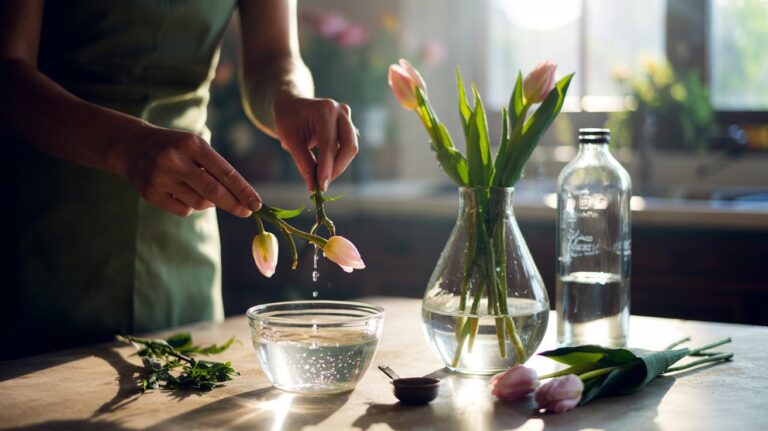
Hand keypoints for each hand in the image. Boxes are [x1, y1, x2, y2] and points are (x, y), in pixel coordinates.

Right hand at [115, 126, 261, 217]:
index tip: (257, 204)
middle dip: (234, 204)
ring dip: (208, 202)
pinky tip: (181, 193)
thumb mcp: (195, 147)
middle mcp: (175, 160)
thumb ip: (215, 169)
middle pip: (214, 191)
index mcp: (192, 144)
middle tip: (246, 212)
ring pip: (199, 203)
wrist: (132, 147)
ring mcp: (161, 178)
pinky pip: (183, 211)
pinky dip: (190, 207)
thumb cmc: (176, 148)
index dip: (243, 190)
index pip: (225, 172)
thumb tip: (239, 199)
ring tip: (200, 189)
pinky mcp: (150, 193)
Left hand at [273, 94, 357, 190]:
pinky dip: (338, 161)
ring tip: (322, 178)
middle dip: (337, 168)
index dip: (326, 168)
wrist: (292, 104)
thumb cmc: (288, 119)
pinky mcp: (349, 126)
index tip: (321, 186)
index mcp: (324, 110)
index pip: (329, 144)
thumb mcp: (290, 140)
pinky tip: (326, 169)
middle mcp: (340, 111)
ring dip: (338, 166)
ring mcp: (347, 117)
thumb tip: (313, 186)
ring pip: (350, 148)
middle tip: (323, 184)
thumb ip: (303, 162)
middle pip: (348, 146)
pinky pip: (347, 147)